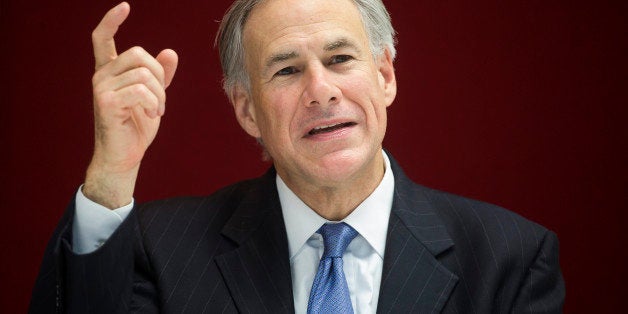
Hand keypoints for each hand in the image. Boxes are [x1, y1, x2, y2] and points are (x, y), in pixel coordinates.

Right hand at [83, 2, 177, 207]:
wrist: (125, 156)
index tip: (124, 6)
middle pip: (139, 54)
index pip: (102, 38)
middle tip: (160, 99)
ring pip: (144, 73)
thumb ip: (160, 76)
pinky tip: (151, 114)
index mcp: (109, 72)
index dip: (111, 20)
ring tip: (156, 110)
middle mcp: (101, 76)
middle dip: (160, 76)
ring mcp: (101, 88)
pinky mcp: (107, 102)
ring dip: (160, 94)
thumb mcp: (153, 97)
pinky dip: (154, 102)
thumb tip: (170, 52)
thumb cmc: (136, 127)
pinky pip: (141, 89)